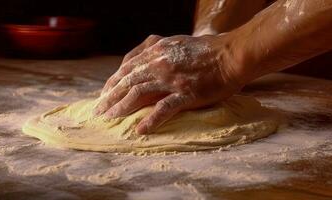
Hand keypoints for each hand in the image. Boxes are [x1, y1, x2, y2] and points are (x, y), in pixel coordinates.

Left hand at [94, 34, 243, 133]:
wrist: (232, 54)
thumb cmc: (206, 49)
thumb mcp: (176, 42)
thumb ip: (156, 48)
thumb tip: (139, 60)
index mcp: (157, 50)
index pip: (127, 67)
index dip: (113, 82)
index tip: (104, 93)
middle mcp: (160, 63)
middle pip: (128, 82)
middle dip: (110, 97)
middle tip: (99, 110)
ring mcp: (173, 79)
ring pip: (139, 94)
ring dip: (122, 108)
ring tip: (110, 119)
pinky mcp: (187, 94)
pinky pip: (165, 108)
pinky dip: (151, 120)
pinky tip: (140, 130)